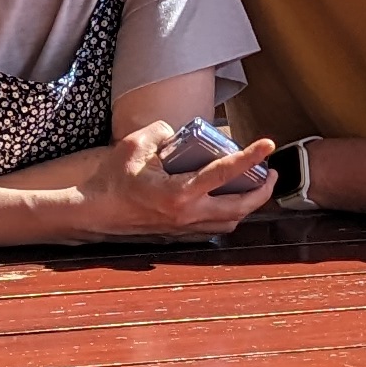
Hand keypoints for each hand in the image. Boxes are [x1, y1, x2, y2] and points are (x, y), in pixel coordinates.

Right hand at [70, 121, 277, 240]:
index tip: (268, 144)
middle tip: (271, 172)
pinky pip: (212, 229)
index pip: (225, 172)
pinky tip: (226, 202)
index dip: (250, 157)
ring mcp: (183, 228)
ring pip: (229, 222)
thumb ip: (162, 132)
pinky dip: (226, 216)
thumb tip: (176, 132)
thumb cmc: (111, 179)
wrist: (94, 213)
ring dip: (247, 206)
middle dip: (262, 191)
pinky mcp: (177, 234)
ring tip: (254, 187)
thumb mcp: (135, 144)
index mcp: (180, 192)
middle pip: (240, 207)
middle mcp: (187, 214)